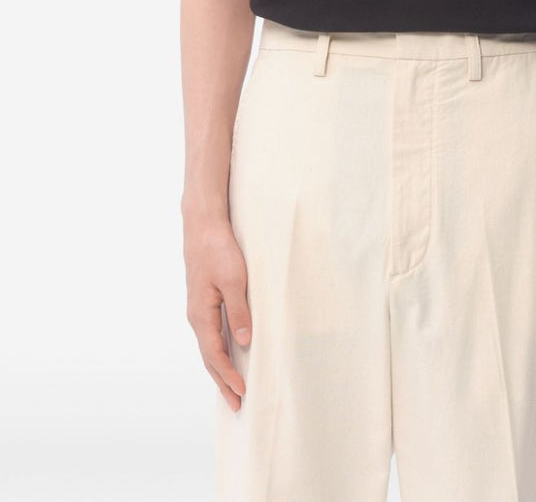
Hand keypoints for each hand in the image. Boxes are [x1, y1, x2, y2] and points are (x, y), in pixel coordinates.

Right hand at [183, 215, 251, 411]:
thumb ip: (239, 311)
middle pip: (209, 357)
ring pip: (209, 346)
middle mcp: (196, 316)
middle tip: (237, 405)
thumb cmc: (218, 249)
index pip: (215, 354)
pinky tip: (230, 353)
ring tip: (232, 388)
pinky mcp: (204, 300)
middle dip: (222, 382)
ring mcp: (199, 309)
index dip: (228, 375)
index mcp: (201, 314)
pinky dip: (220, 350)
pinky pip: (212, 333)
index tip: (243, 392)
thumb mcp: (234, 280)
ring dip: (221, 369)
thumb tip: (244, 343)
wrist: (203, 224)